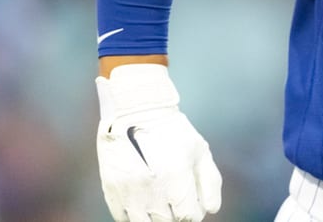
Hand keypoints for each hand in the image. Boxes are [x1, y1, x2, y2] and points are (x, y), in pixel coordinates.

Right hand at [96, 64, 221, 221]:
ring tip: (158, 199)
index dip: (193, 211)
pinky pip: (123, 217)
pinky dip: (134, 213)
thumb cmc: (173, 131)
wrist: (135, 111)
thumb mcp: (199, 150)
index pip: (189, 216)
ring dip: (154, 215)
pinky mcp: (111, 189)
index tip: (190, 201)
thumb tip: (211, 210)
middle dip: (174, 213)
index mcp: (176, 177)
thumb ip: (210, 182)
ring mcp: (128, 191)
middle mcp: (151, 188)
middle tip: (174, 198)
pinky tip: (142, 198)